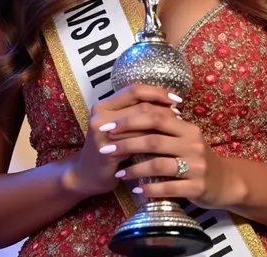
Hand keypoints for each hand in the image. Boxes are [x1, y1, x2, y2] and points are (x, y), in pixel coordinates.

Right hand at [64, 84, 181, 197]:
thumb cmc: (109, 150)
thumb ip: (135, 114)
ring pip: (141, 123)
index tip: (176, 98)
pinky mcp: (106, 150)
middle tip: (179, 115)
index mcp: (104, 104)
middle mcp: (100, 114)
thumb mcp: (120, 128)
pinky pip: (136, 142)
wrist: (87, 176)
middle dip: (163, 110)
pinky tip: (164, 146)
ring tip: (176, 128)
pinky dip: (153, 142)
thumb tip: (169, 104)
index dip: (157, 91)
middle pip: (140, 105)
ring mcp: (101, 132)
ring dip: (161, 126)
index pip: (134, 89)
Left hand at [106, 107, 231, 208]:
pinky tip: (137, 189)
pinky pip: (168, 187)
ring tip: (119, 173)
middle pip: (154, 139)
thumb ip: (165, 129)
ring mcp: (197, 165)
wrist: (224, 183)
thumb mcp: (184, 139)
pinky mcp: (197, 186)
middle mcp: (193, 143)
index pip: (156, 116)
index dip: (131, 120)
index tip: (110, 126)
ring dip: (135, 169)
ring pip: (158, 164)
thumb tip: (131, 114)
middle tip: (107, 148)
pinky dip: (150, 188)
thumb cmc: (196, 158)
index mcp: (188, 127)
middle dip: (127, 143)